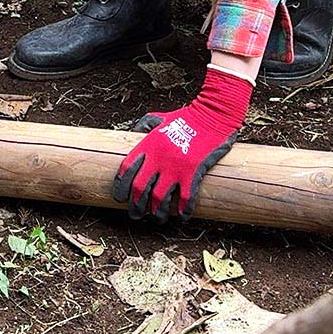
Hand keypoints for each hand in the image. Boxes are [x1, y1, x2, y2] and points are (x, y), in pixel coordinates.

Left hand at [112, 68, 251, 220]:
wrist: (212, 114)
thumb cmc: (186, 117)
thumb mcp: (159, 117)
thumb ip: (143, 125)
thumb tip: (132, 133)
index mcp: (148, 145)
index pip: (126, 169)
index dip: (121, 186)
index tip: (119, 197)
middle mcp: (158, 158)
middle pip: (140, 188)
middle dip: (135, 206)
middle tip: (135, 215)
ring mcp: (175, 166)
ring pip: (160, 198)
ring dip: (157, 213)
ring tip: (156, 219)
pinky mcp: (193, 171)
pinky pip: (186, 197)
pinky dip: (183, 210)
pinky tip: (181, 217)